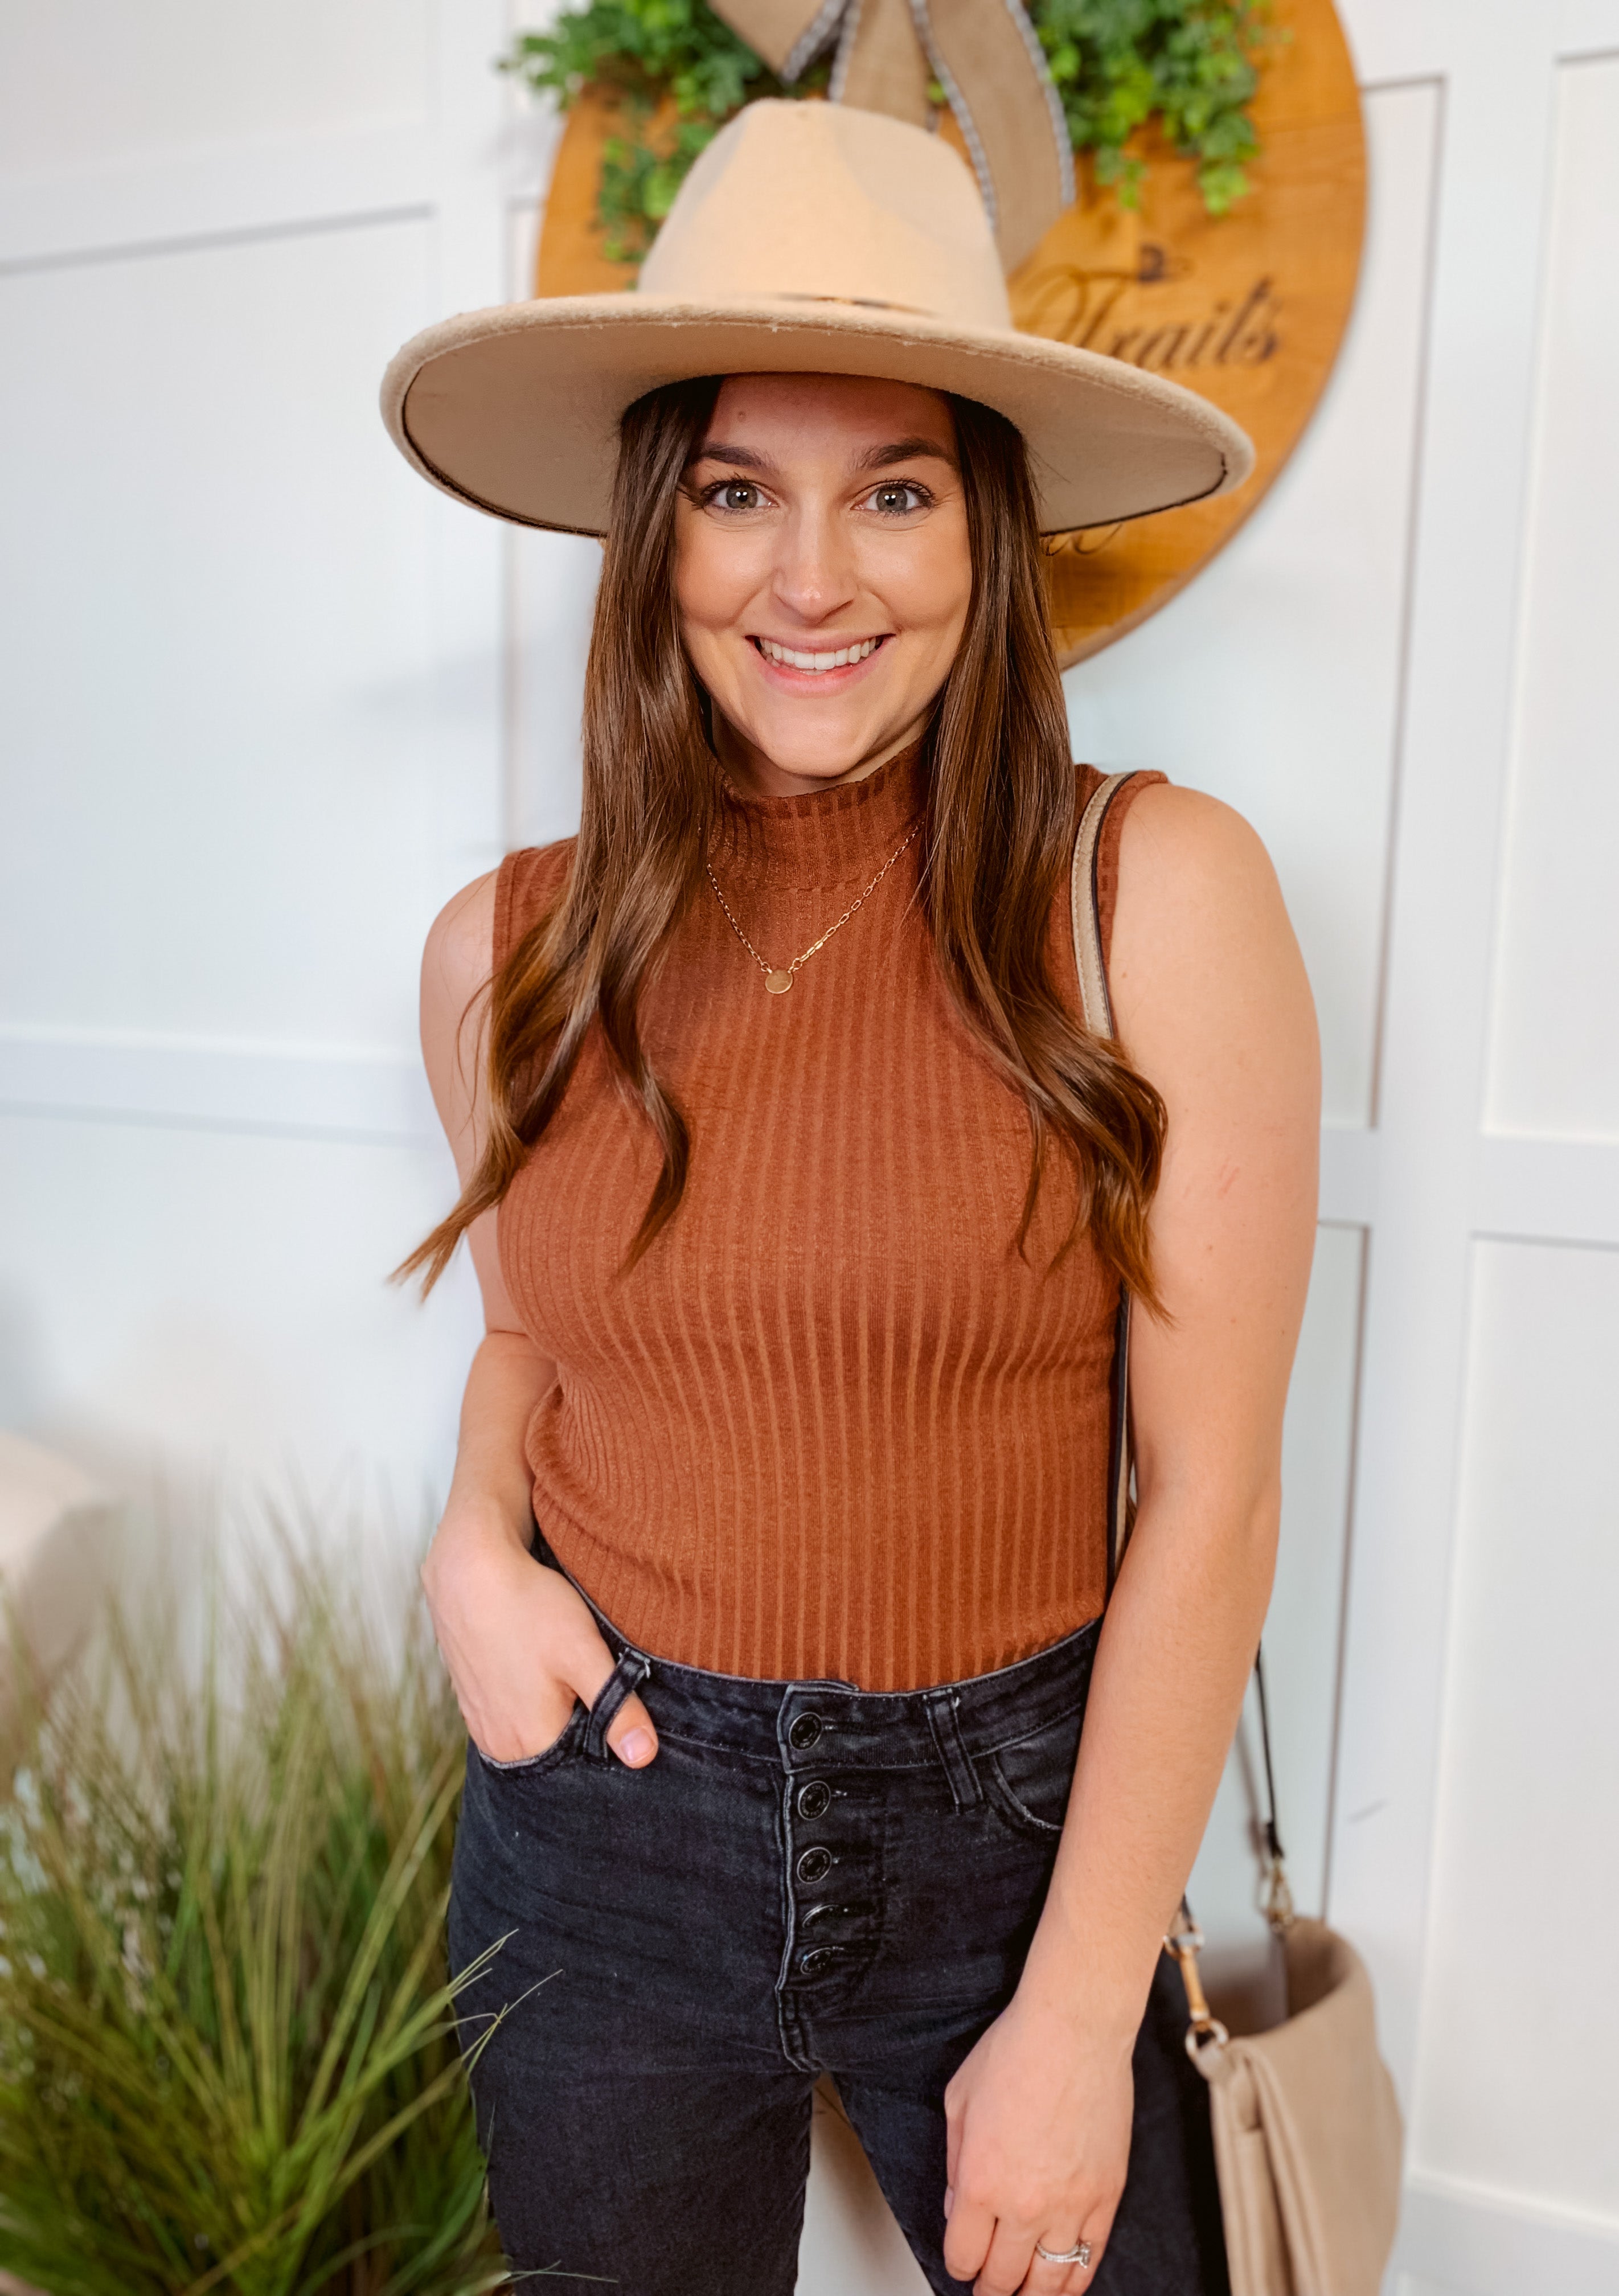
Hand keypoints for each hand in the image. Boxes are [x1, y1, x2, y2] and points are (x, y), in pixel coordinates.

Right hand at [421, 1507, 657, 1768]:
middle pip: (558, 1750)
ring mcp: (480, 1722)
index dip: (608, 1737)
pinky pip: (512, 1713)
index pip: (583, 1765)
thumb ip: (617, 1710)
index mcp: (530, 1743)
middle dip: (582, 1724)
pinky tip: (538, 1666)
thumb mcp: (584, 1653)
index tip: (619, 1704)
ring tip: (563, 1668)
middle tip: (591, 1678)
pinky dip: (530, 1697)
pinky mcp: (471, 1698)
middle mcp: (499, 1744)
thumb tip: (644, 1757)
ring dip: (555, 1709)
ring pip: (534, 1730)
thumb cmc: (530, 1608)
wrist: (469, 1569)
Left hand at [942, 1983, 1133, 2293]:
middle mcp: (1024, 2203)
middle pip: (1004, 2279)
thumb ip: (953, 2162)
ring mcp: (1071, 2205)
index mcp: (980, 2182)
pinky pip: (1091, 2259)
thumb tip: (955, 2205)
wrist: (1074, 2028)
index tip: (962, 2263)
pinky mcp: (1106, 2197)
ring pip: (1050, 2282)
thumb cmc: (1015, 2051)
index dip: (959, 2266)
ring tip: (1023, 2294)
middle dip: (991, 2290)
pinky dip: (1075, 2279)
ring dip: (1032, 2295)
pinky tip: (1064, 2279)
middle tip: (988, 2289)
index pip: (963, 2256)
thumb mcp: (958, 2101)